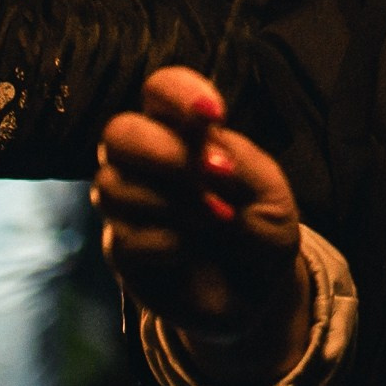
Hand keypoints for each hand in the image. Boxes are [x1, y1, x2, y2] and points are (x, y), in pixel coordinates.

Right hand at [94, 67, 314, 385]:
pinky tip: (191, 251)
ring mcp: (129, 205)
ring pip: (113, 185)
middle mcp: (147, 162)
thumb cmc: (261, 229)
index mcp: (185, 132)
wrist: (254, 295)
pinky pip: (125, 238)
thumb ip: (242, 167)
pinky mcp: (121, 250)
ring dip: (173, 202)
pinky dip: (167, 243)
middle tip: (210, 174)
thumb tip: (208, 157)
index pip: (161, 90)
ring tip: (217, 219)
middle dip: (163, 151)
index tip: (214, 115)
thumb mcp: (272, 195)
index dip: (179, 93)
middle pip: (118, 132)